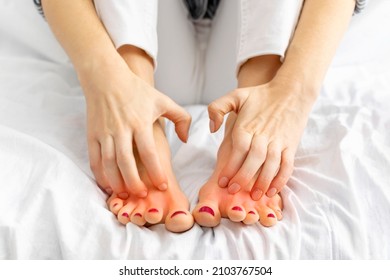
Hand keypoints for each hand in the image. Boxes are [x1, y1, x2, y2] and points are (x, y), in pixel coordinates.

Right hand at [79, 55, 190, 197]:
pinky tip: (107, 184)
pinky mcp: (93, 134)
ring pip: (109, 163)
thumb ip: (180, 118)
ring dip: (116, 181)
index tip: (163, 185)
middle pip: (126, 162)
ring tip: (125, 194)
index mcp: (140, 122)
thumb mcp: (163, 100)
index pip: (149, 152)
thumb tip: (185, 139)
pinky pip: (95, 159)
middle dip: (134, 182)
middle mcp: (121, 129)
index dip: (156, 171)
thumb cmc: (136, 90)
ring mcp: (105, 133)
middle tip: (143, 194)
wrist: (106, 78)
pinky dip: (100, 174)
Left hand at [208, 79, 314, 199]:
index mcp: (248, 125)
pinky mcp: (291, 145)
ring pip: (271, 165)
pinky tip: (273, 190)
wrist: (292, 91)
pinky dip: (281, 179)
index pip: (238, 149)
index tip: (222, 181)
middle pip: (254, 159)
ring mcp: (279, 141)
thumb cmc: (261, 95)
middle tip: (233, 191)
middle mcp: (264, 135)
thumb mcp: (236, 95)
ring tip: (253, 196)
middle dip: (243, 177)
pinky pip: (287, 165)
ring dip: (263, 182)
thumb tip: (212, 129)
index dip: (230, 167)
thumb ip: (217, 108)